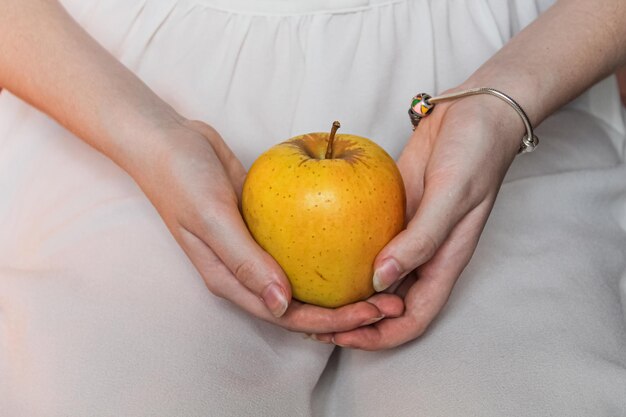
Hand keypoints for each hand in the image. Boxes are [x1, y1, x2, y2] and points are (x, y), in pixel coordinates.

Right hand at [130, 119, 402, 333]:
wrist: (170, 140)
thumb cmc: (181, 179)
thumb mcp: (211, 218)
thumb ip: (243, 261)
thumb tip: (281, 306)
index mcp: (232, 280)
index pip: (287, 315)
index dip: (331, 321)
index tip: (370, 313)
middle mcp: (247, 270)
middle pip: (304, 302)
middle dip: (347, 309)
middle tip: (392, 302)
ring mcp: (259, 247)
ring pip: (307, 275)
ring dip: (343, 282)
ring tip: (384, 280)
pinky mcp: (268, 225)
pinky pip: (303, 243)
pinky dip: (330, 249)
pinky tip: (361, 241)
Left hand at [314, 93, 524, 348]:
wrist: (474, 112)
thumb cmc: (475, 153)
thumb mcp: (452, 195)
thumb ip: (421, 239)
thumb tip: (380, 280)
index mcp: (443, 263)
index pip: (411, 319)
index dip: (378, 336)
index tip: (340, 337)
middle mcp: (422, 256)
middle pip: (387, 305)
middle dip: (353, 321)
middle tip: (311, 319)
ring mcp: (405, 234)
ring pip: (374, 276)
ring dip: (346, 289)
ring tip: (309, 292)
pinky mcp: (391, 211)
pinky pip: (366, 240)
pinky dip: (344, 251)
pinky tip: (318, 249)